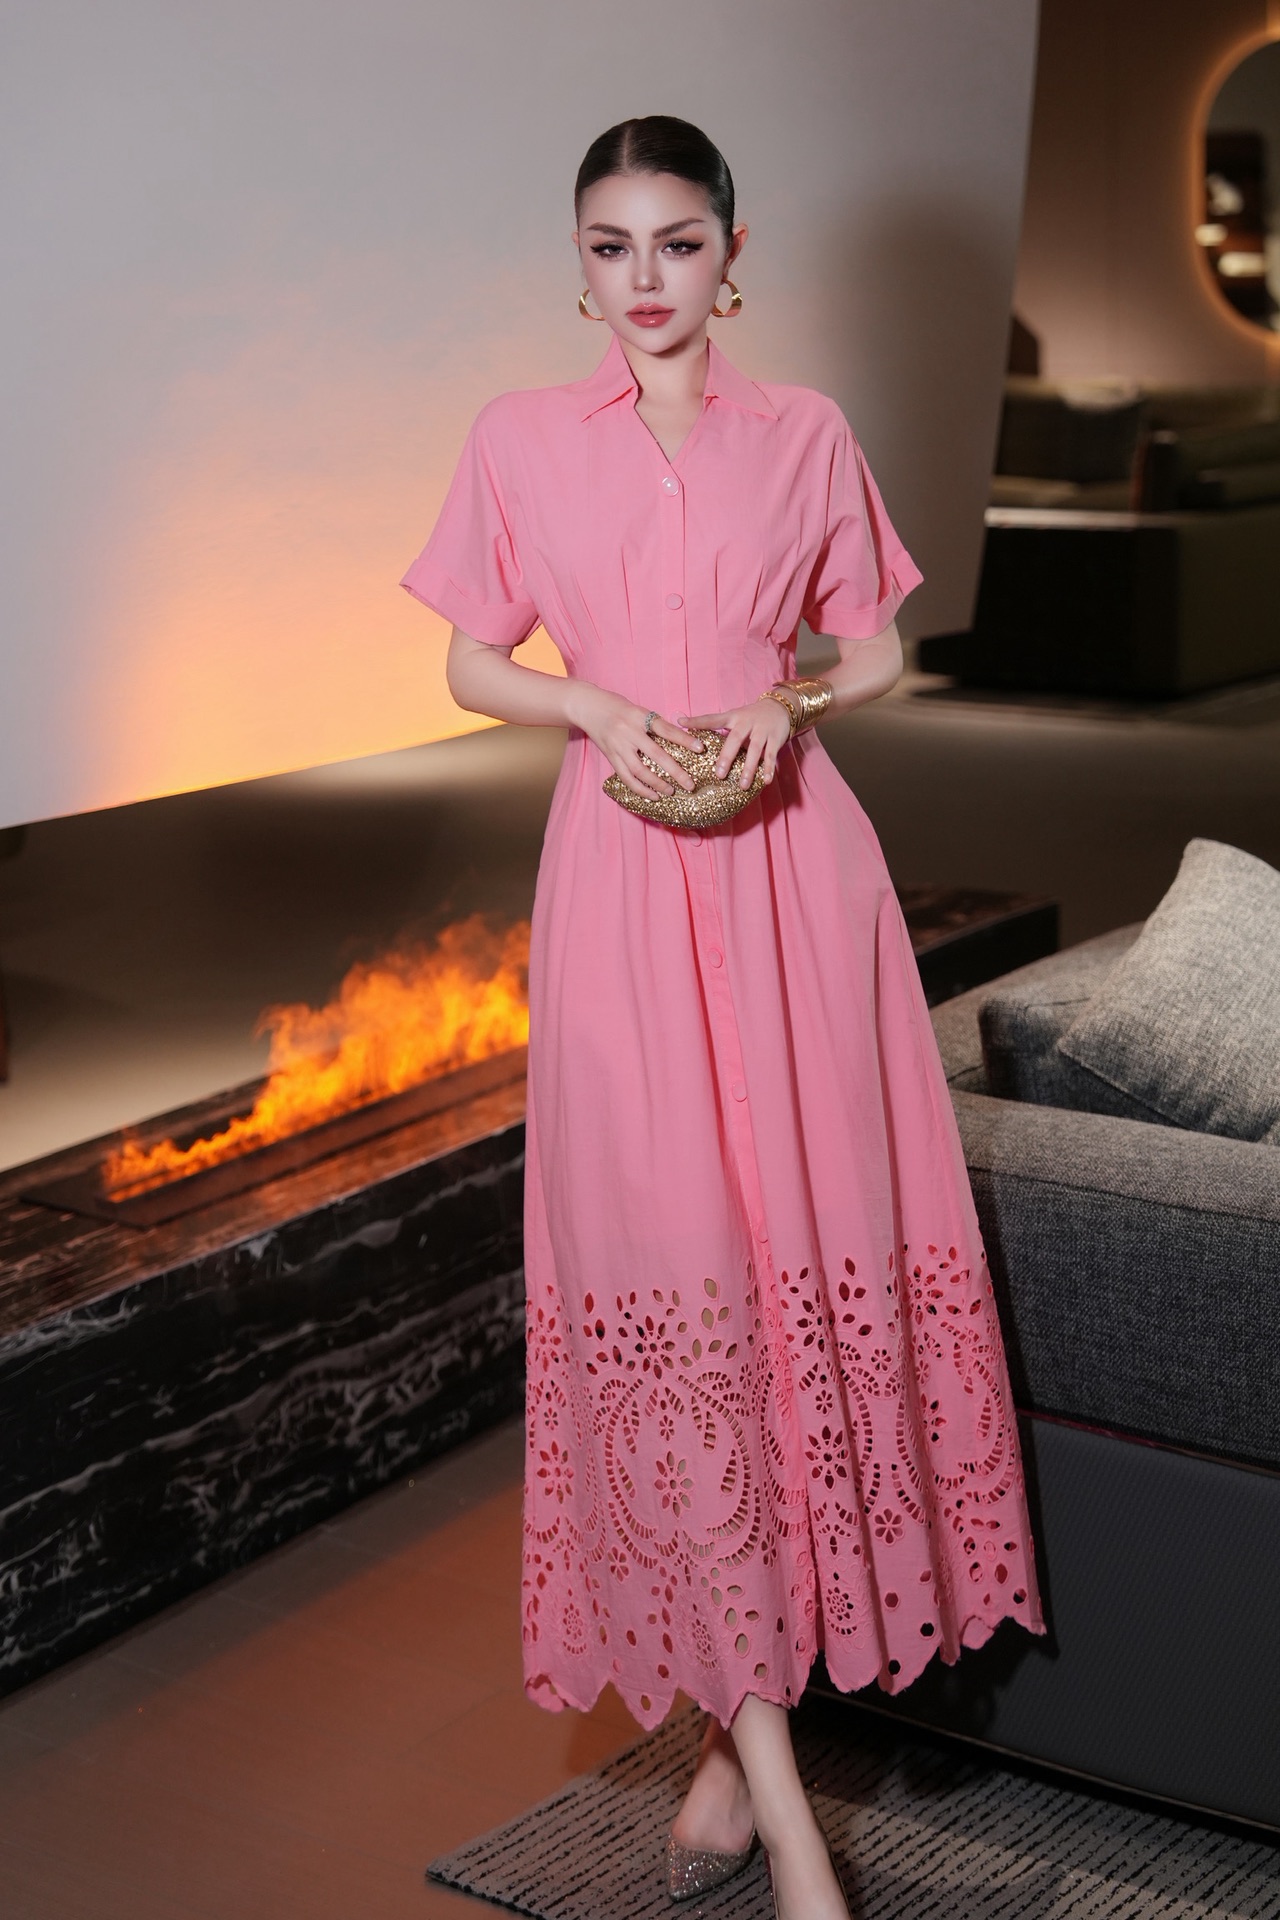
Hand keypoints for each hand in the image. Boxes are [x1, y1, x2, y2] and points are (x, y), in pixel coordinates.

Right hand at [568, 683, 705, 798]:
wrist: (588, 707)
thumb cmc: (618, 708)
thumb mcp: (639, 710)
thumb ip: (656, 725)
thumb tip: (681, 739)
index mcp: (640, 717)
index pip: (666, 729)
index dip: (684, 739)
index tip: (701, 748)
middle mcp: (629, 732)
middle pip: (656, 755)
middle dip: (675, 771)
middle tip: (690, 784)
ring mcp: (618, 747)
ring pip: (640, 771)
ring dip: (657, 784)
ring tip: (671, 792)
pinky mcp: (611, 758)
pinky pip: (627, 778)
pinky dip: (640, 789)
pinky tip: (653, 796)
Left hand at [679, 697, 791, 788]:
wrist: (780, 707)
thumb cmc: (751, 717)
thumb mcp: (735, 718)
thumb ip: (718, 728)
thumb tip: (692, 738)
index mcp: (733, 717)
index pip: (712, 719)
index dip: (697, 721)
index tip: (681, 722)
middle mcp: (746, 722)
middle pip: (735, 739)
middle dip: (727, 757)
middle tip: (719, 774)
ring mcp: (762, 730)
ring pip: (754, 750)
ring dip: (748, 769)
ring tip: (742, 785)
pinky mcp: (776, 738)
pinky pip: (771, 755)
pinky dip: (768, 768)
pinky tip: (765, 781)